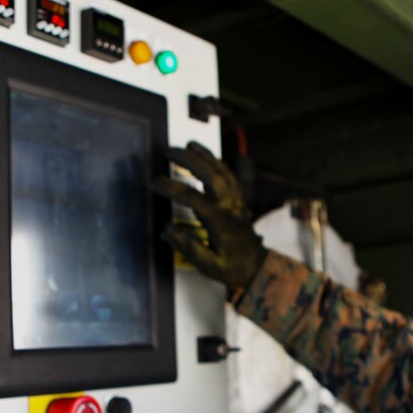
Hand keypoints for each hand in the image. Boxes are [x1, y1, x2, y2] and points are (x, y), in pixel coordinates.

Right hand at [152, 142, 266, 290]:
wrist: (257, 266)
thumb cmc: (232, 268)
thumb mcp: (209, 266)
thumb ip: (188, 248)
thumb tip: (167, 230)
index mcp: (220, 223)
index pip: (193, 198)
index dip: (172, 188)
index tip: (155, 183)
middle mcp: (229, 208)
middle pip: (211, 176)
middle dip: (190, 161)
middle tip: (169, 152)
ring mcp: (236, 202)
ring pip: (223, 171)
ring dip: (205, 156)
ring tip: (187, 145)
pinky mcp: (238, 200)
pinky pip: (230, 176)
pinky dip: (218, 162)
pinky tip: (206, 155)